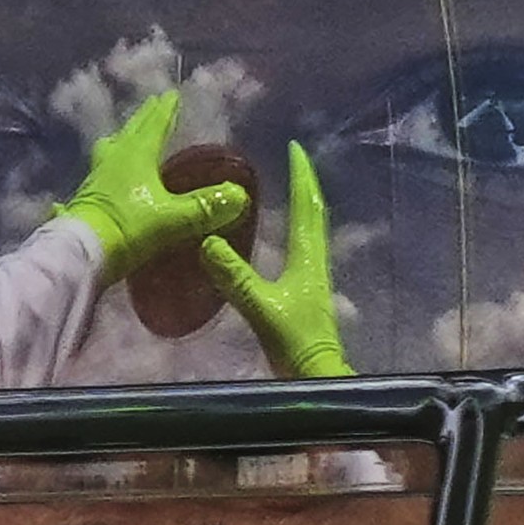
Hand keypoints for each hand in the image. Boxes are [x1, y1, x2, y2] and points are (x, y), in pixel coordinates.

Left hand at [57, 90, 249, 285]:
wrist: (81, 254)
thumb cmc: (128, 229)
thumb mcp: (172, 219)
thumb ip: (204, 208)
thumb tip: (238, 196)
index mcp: (136, 157)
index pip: (154, 126)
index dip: (165, 111)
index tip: (171, 95)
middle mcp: (114, 160)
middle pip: (130, 132)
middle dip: (143, 119)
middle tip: (152, 106)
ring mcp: (95, 178)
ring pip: (110, 149)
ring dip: (122, 140)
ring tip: (127, 138)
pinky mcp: (84, 198)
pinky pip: (100, 172)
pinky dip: (109, 166)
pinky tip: (106, 178)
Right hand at [200, 140, 352, 378]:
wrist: (316, 375)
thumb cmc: (294, 343)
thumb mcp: (260, 308)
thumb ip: (235, 277)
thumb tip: (207, 243)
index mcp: (307, 259)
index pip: (306, 208)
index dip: (301, 177)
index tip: (296, 149)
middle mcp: (314, 261)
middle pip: (314, 213)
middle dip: (304, 183)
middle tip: (294, 158)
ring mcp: (312, 277)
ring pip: (311, 229)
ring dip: (302, 204)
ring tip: (289, 186)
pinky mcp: (306, 292)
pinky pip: (302, 247)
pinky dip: (295, 229)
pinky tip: (283, 234)